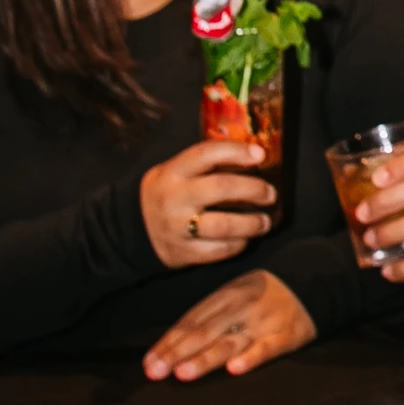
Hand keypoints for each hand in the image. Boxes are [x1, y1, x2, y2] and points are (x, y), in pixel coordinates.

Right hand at [139, 137, 274, 268]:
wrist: (133, 230)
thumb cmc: (169, 194)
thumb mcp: (177, 172)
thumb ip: (207, 164)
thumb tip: (255, 157)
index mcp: (172, 172)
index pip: (206, 153)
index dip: (236, 151)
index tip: (260, 154)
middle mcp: (173, 198)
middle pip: (221, 188)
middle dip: (253, 189)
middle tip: (270, 194)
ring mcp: (176, 227)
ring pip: (224, 225)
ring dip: (252, 223)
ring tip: (265, 222)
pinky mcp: (182, 253)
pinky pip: (219, 250)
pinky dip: (238, 244)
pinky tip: (245, 239)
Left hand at [143, 270, 316, 382]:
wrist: (315, 279)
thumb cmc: (265, 295)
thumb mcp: (236, 295)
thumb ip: (209, 316)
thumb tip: (172, 345)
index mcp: (225, 296)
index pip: (191, 321)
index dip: (169, 342)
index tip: (148, 362)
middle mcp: (241, 308)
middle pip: (204, 332)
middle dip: (177, 353)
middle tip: (155, 372)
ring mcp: (264, 321)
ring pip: (230, 342)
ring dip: (205, 358)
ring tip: (183, 373)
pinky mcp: (287, 334)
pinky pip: (267, 347)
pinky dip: (251, 358)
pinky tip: (235, 369)